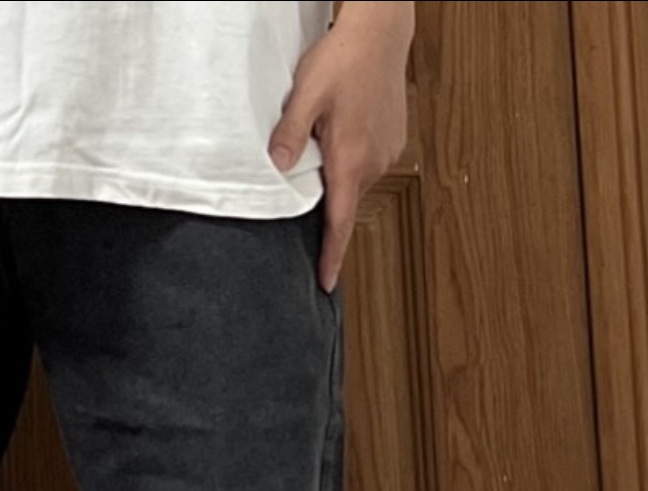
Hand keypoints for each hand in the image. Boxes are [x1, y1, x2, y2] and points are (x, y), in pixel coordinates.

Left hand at [269, 2, 413, 290]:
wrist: (381, 31)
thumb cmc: (345, 58)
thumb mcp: (305, 96)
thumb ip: (289, 135)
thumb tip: (274, 168)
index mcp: (352, 159)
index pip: (339, 223)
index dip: (332, 257)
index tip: (327, 283)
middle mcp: (374, 161)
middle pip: (344, 205)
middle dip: (326, 214)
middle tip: (305, 207)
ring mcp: (387, 152)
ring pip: (354, 183)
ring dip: (337, 180)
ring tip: (320, 154)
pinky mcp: (393, 140)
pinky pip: (366, 165)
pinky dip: (350, 163)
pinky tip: (339, 139)